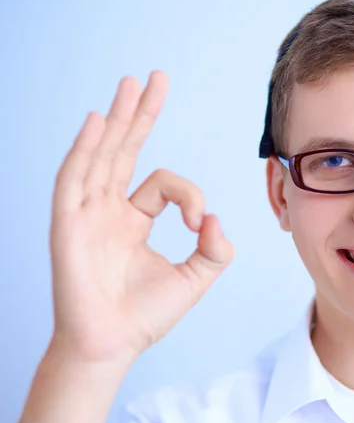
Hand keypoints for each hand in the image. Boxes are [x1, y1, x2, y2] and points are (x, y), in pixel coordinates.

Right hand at [49, 71, 233, 363]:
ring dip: (117, 118)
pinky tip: (100, 120)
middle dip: (141, 114)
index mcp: (134, 220)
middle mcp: (109, 209)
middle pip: (125, 150)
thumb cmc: (146, 315)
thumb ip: (215, 248)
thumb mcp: (194, 277)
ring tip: (131, 84)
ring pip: (101, 154)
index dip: (190, 195)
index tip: (200, 224)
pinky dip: (86, 149)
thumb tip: (216, 218)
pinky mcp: (68, 224)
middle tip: (155, 78)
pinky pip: (75, 178)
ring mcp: (87, 213)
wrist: (113, 344)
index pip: (163, 183)